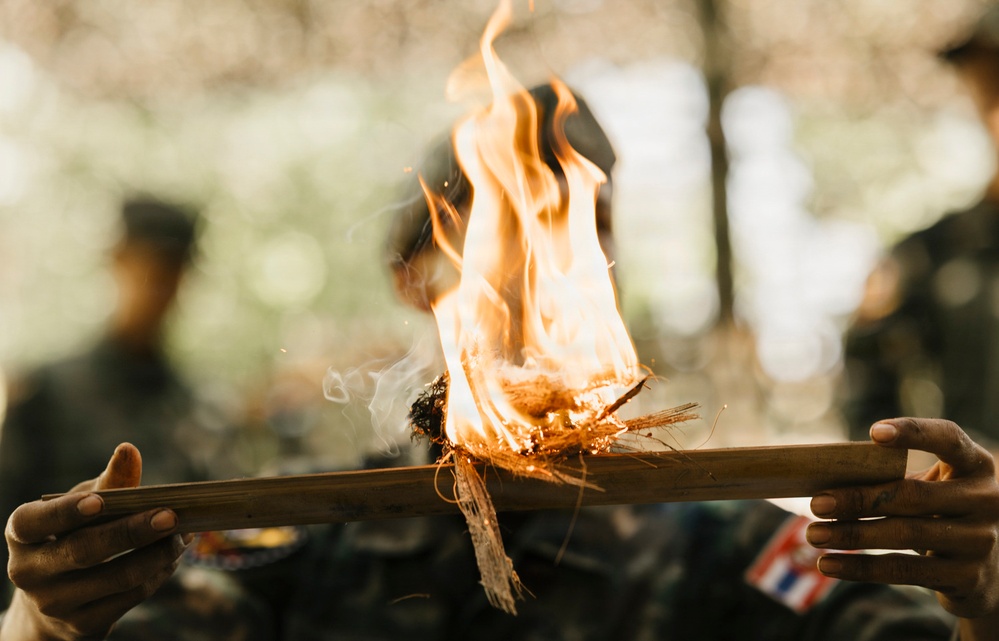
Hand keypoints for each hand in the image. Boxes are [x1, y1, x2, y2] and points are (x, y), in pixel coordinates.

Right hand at [2, 444, 189, 640]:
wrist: (56, 600)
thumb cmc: (73, 535)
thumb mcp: (83, 505)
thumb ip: (108, 483)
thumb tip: (128, 450)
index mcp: (22, 533)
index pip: (34, 521)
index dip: (66, 512)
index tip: (100, 502)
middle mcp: (29, 571)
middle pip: (84, 551)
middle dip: (133, 532)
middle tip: (171, 515)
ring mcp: (54, 603)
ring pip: (117, 578)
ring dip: (159, 554)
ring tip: (184, 534)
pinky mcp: (83, 625)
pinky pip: (131, 597)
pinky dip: (159, 573)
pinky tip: (173, 556)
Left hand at [805, 418, 998, 620]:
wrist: (984, 571)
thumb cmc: (940, 513)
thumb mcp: (931, 488)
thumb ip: (894, 477)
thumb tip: (825, 480)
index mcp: (976, 465)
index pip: (948, 438)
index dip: (914, 432)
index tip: (874, 432)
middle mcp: (986, 500)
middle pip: (913, 494)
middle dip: (858, 499)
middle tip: (816, 502)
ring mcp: (980, 540)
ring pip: (905, 535)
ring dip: (852, 534)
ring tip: (813, 535)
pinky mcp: (966, 576)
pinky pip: (904, 570)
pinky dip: (860, 567)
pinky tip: (829, 564)